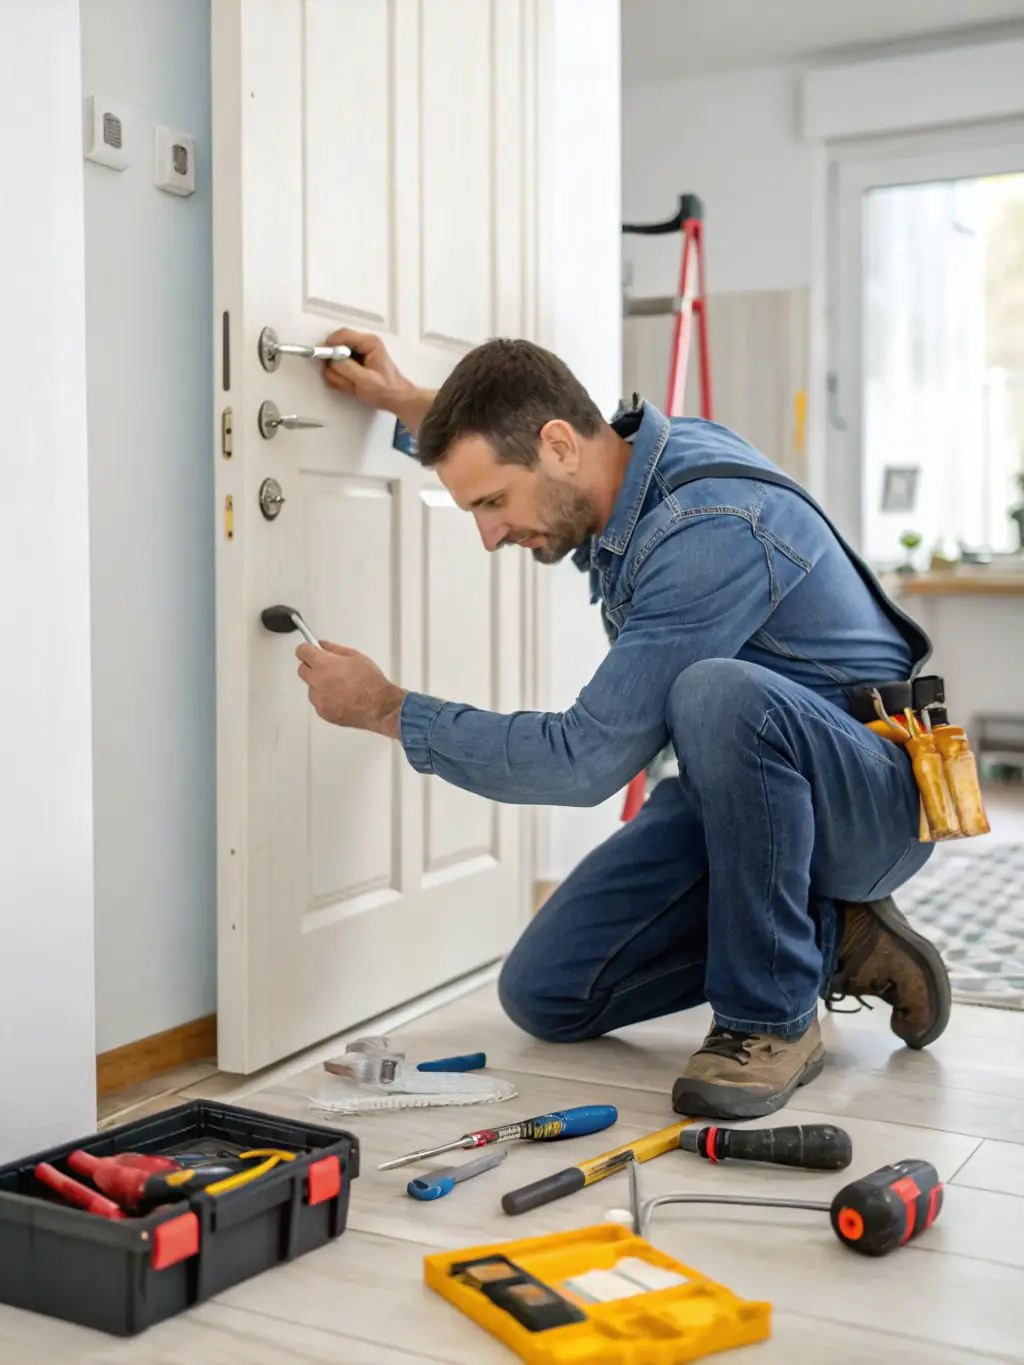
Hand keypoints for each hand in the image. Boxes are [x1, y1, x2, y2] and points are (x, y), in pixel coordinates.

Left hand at [296, 641, 405, 736]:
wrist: (379, 706)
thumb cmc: (371, 682)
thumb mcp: (355, 656)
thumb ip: (334, 649)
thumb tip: (323, 645)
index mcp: (323, 664)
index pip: (302, 651)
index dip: (307, 649)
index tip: (310, 650)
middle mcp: (317, 681)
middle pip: (302, 670)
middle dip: (311, 667)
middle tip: (326, 668)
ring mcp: (319, 699)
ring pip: (311, 688)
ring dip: (319, 685)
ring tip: (339, 686)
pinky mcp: (323, 712)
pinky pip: (318, 702)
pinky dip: (325, 699)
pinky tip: (340, 697)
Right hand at [320, 328, 434, 432]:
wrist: (396, 399)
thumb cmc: (387, 390)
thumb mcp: (365, 380)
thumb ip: (346, 368)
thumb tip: (332, 361)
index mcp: (369, 343)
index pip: (342, 335)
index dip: (329, 345)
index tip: (321, 356)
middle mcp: (363, 346)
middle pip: (337, 349)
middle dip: (337, 367)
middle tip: (346, 380)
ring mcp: (358, 355)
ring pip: (336, 362)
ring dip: (340, 377)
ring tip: (353, 386)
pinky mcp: (355, 365)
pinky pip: (339, 370)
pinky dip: (342, 380)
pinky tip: (353, 386)